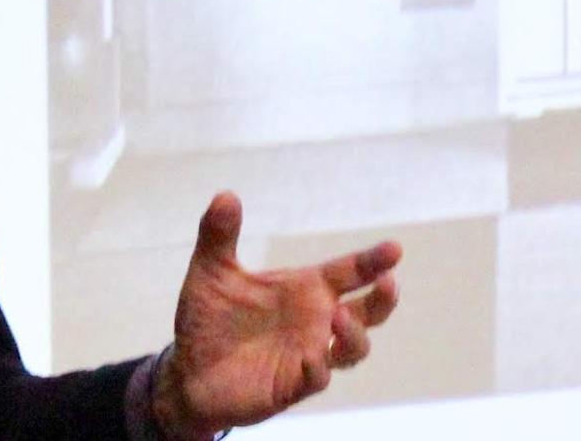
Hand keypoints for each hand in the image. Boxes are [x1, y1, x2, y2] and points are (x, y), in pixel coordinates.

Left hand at [153, 192, 401, 438]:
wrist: (185, 372)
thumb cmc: (208, 319)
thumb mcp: (211, 272)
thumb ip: (218, 235)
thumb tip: (225, 194)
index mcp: (306, 289)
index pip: (350, 272)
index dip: (373, 260)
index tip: (395, 249)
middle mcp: (316, 321)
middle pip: (369, 312)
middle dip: (384, 299)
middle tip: (388, 282)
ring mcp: (308, 355)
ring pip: (353, 349)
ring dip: (354, 334)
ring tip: (338, 317)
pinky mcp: (291, 386)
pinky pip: (316, 379)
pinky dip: (319, 369)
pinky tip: (314, 361)